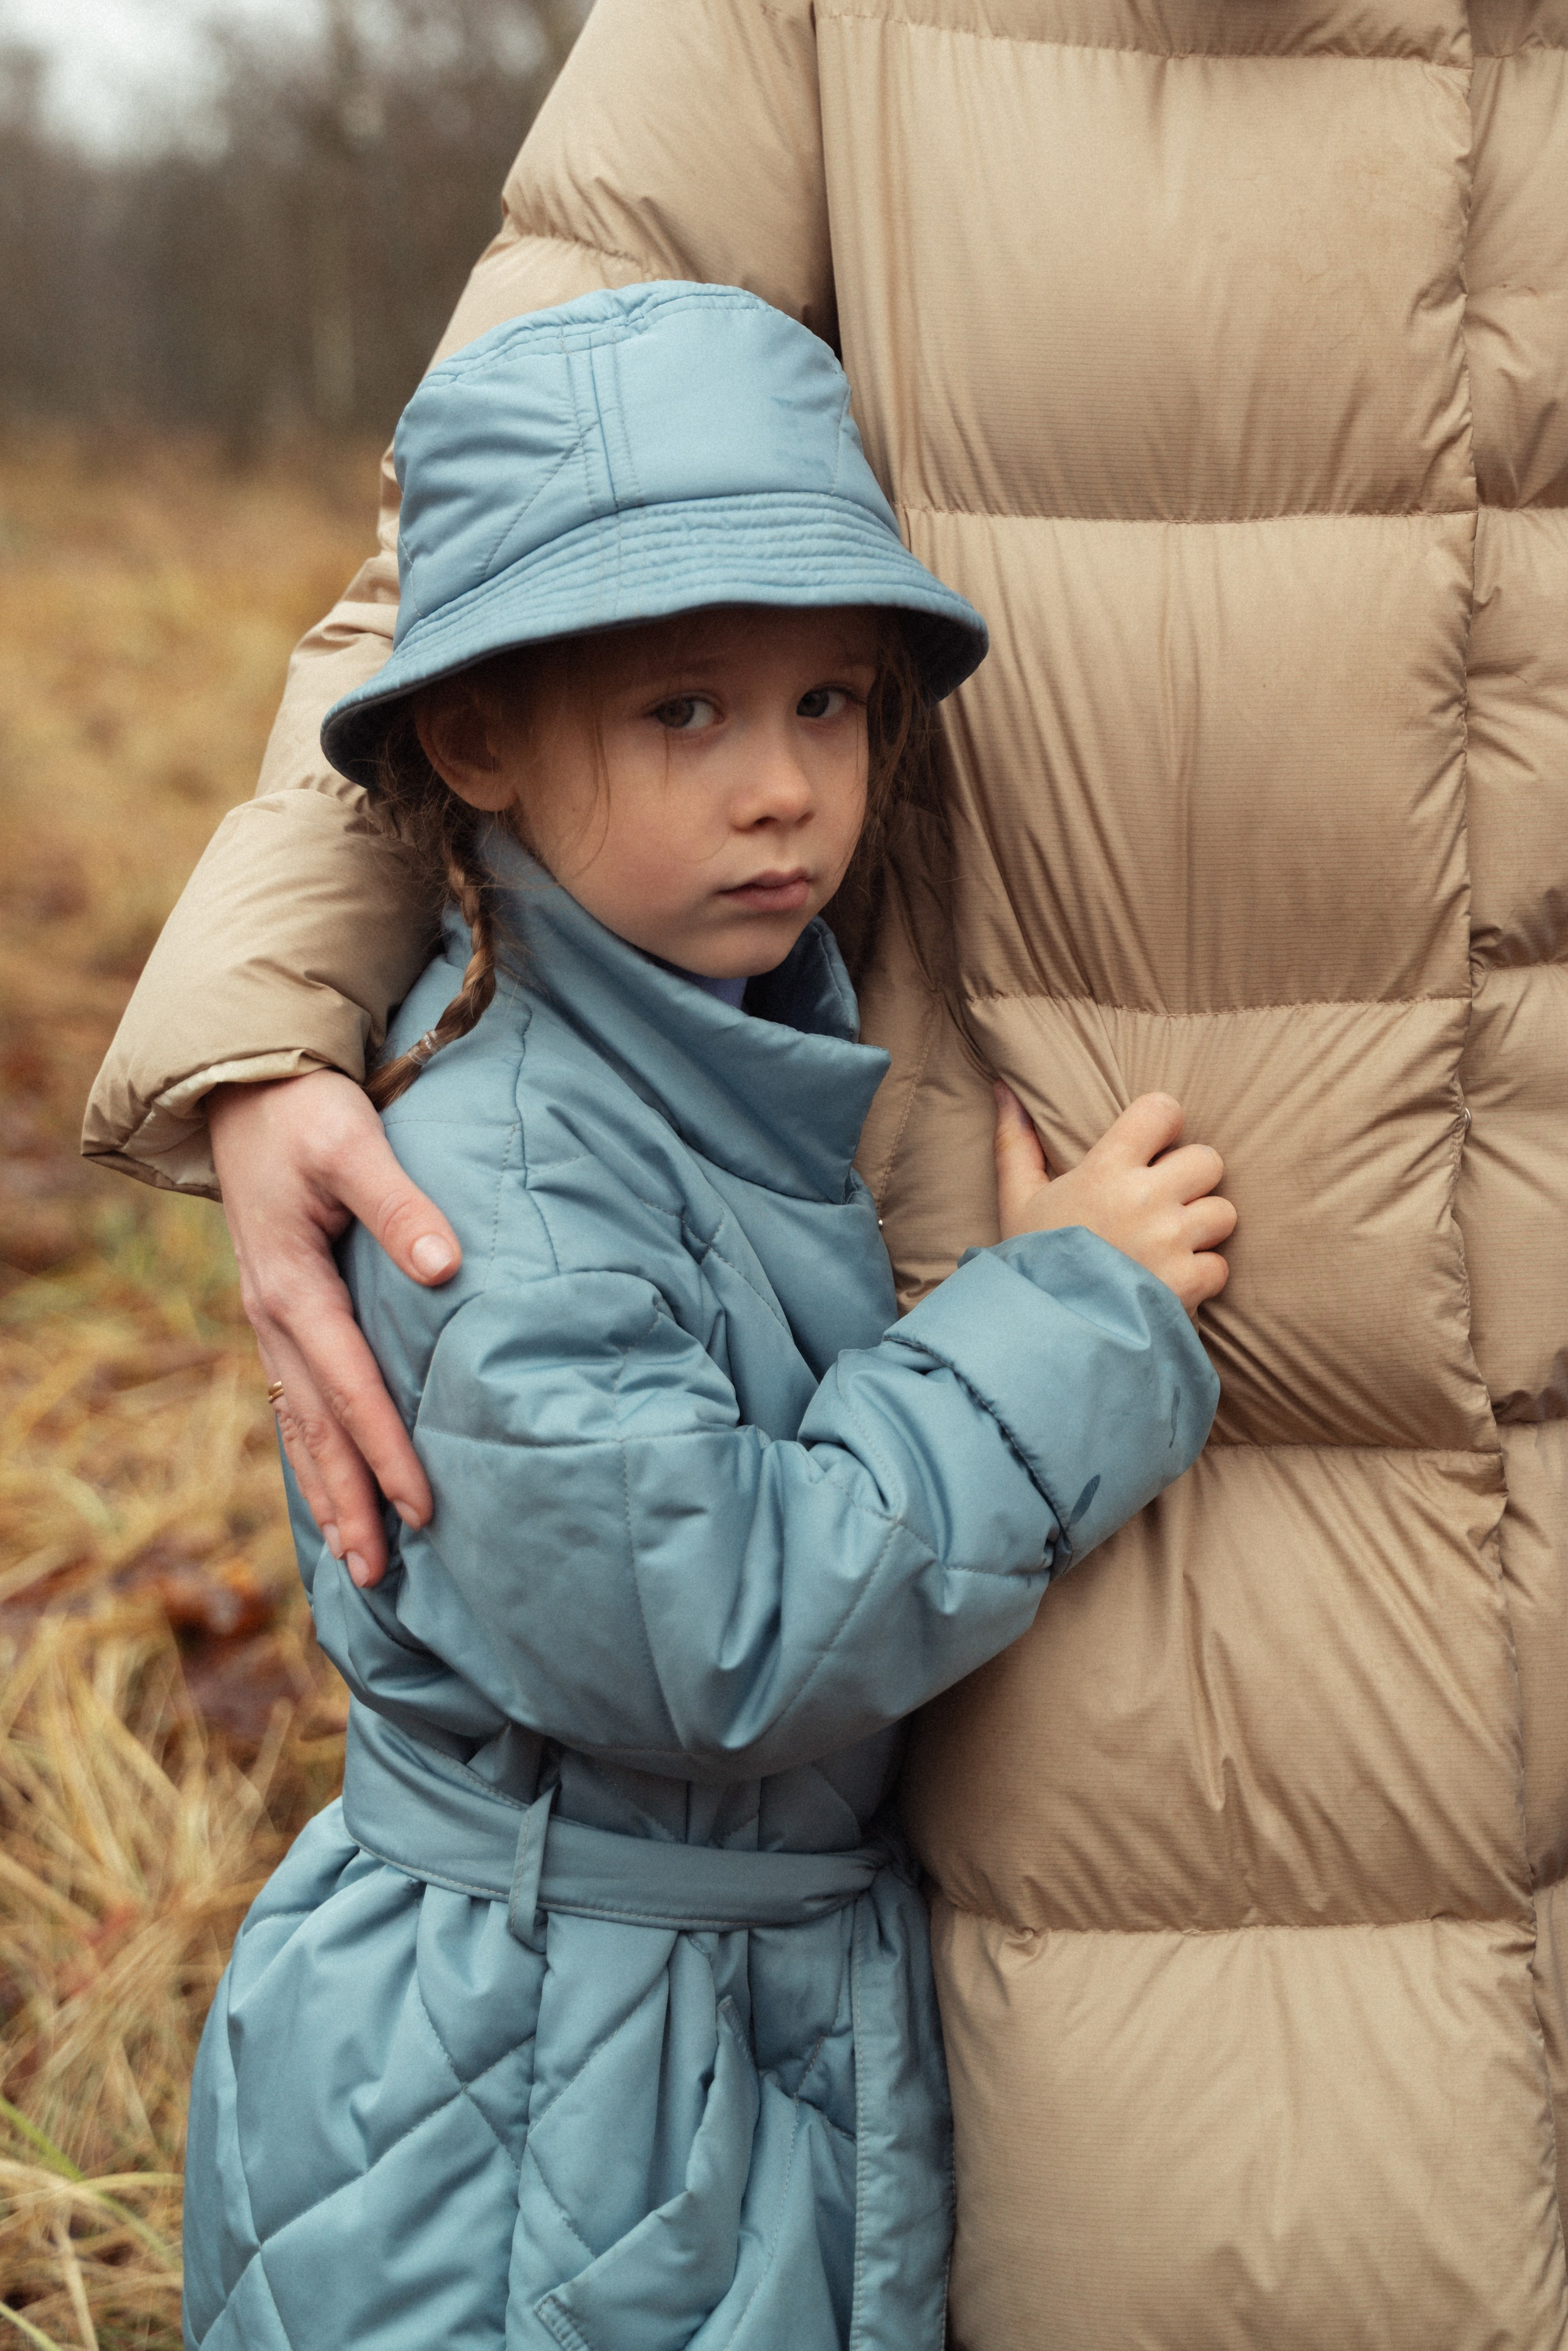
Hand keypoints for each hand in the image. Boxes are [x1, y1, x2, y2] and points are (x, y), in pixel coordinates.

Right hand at [208, 1070, 461, 1586]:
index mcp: (293, 1288)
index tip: (423, 1507)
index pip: (351, 1387)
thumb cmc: (306, 1113)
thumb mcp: (352, 1144)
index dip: (387, 1451)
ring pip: (301, 1425)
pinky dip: (313, 1453)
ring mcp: (270, 1321)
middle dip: (349, 1501)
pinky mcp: (279, 1314)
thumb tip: (443, 1267)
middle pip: (318, 1428)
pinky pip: (295, 1402)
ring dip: (328, 1491)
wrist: (243, 1089)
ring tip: (357, 1558)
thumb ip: (399, 1204)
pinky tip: (332, 1489)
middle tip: (380, 1574)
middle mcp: (274, 1317)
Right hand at [993, 1084, 1234, 1314]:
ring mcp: (1169, 1241)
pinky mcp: (1187, 1284)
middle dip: (1192, 1181)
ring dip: (1202, 1230)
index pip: (1162, 1110)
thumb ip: (1016, 1141)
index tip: (1154, 1147)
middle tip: (1163, 1204)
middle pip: (1208, 1161)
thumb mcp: (1016, 1198)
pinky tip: (1169, 1284)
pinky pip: (1220, 1266)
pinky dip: (1200, 1277)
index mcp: (1105, 1169)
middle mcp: (1145, 1198)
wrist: (1041, 1333)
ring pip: (1223, 1213)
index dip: (1165, 1124)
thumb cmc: (1030, 1261)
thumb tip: (1004, 1087)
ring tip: (1168, 1246)